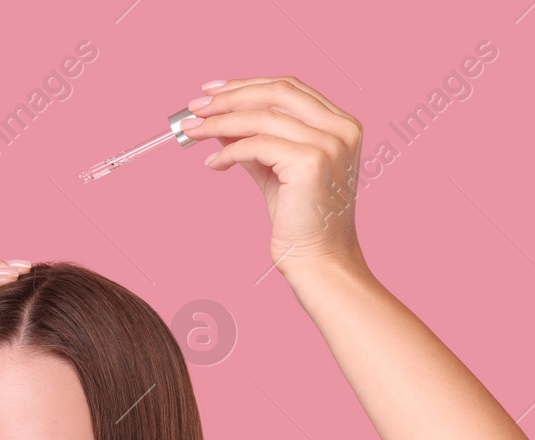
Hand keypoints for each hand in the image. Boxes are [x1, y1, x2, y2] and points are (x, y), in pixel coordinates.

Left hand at [187, 77, 365, 277]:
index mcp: (341, 124)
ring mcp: (329, 144)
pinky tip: (213, 164)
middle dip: (230, 97)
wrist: (318, 260)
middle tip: (195, 107)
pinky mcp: (310, 162)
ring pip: (261, 117)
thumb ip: (254, 141)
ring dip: (220, 122)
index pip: (289, 88)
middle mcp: (341, 129)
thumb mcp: (276, 170)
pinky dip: (228, 151)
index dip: (246, 85)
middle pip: (276, 92)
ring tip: (193, 131)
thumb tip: (218, 121)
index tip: (212, 91)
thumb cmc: (300, 221)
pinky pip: (256, 145)